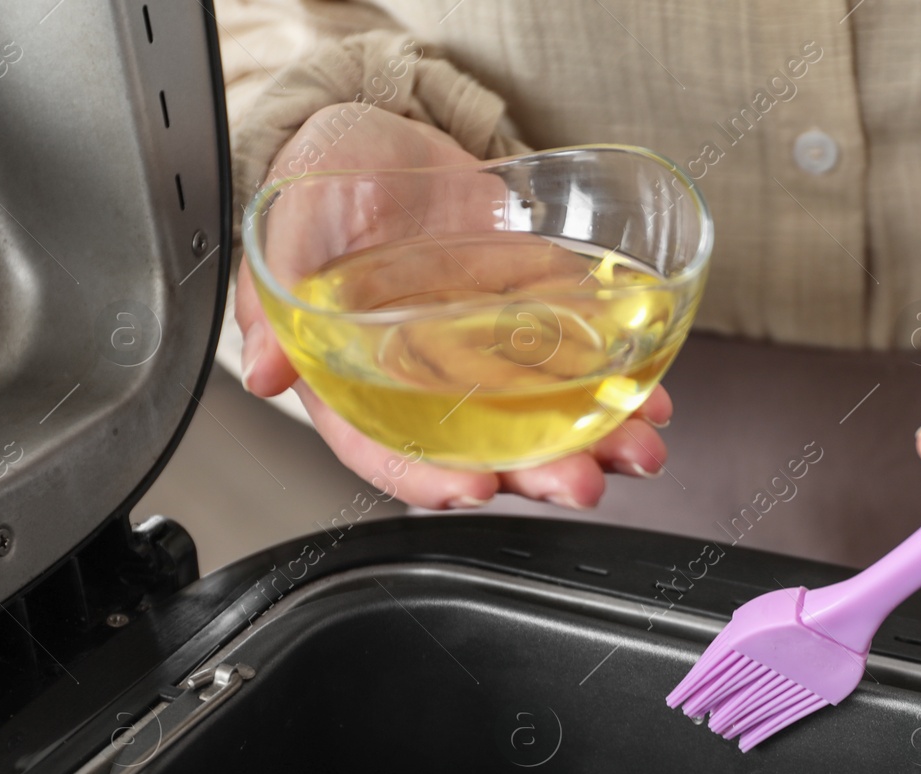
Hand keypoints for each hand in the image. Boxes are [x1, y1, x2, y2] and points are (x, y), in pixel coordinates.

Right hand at [234, 105, 670, 509]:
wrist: (375, 136)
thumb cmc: (318, 191)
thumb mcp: (284, 238)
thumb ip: (273, 306)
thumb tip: (266, 372)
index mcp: (358, 380)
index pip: (390, 451)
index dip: (430, 479)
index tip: (475, 489)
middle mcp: (430, 381)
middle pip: (485, 448)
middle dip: (539, 473)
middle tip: (584, 480)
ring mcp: (487, 352)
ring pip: (543, 416)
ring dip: (596, 440)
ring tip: (640, 448)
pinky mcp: (534, 313)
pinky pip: (581, 360)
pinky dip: (622, 383)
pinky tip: (654, 397)